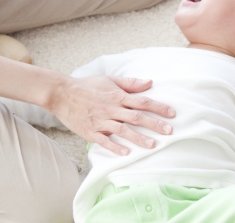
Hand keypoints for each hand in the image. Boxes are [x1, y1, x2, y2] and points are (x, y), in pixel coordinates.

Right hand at [47, 76, 175, 155]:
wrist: (61, 93)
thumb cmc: (88, 86)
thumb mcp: (110, 80)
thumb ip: (131, 83)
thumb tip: (150, 83)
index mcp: (118, 96)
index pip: (142, 102)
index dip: (159, 107)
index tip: (172, 113)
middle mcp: (111, 109)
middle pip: (136, 117)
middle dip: (154, 124)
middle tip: (169, 131)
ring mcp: (101, 121)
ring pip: (122, 131)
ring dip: (138, 138)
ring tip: (152, 145)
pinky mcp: (90, 132)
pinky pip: (104, 141)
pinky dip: (115, 147)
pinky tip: (126, 153)